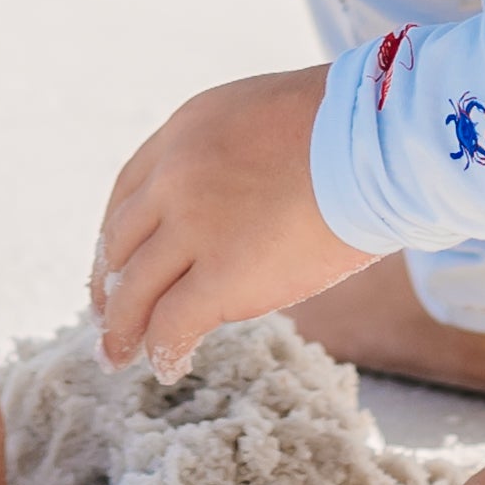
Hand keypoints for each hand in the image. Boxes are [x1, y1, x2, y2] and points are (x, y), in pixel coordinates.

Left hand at [91, 66, 368, 377]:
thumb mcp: (263, 118)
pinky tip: (169, 366)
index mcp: (184, 131)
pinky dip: (164, 351)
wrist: (378, 140)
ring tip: (118, 356)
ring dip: (121, 330)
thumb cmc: (349, 128)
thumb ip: (230, 156)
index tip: (114, 265)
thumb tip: (234, 202)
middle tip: (107, 316)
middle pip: (120, 242)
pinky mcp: (220, 278)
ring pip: (134, 291)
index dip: (114, 237)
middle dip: (108, 285)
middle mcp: (175, 177)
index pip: (127, 192)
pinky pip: (172, 325)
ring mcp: (192, 227)